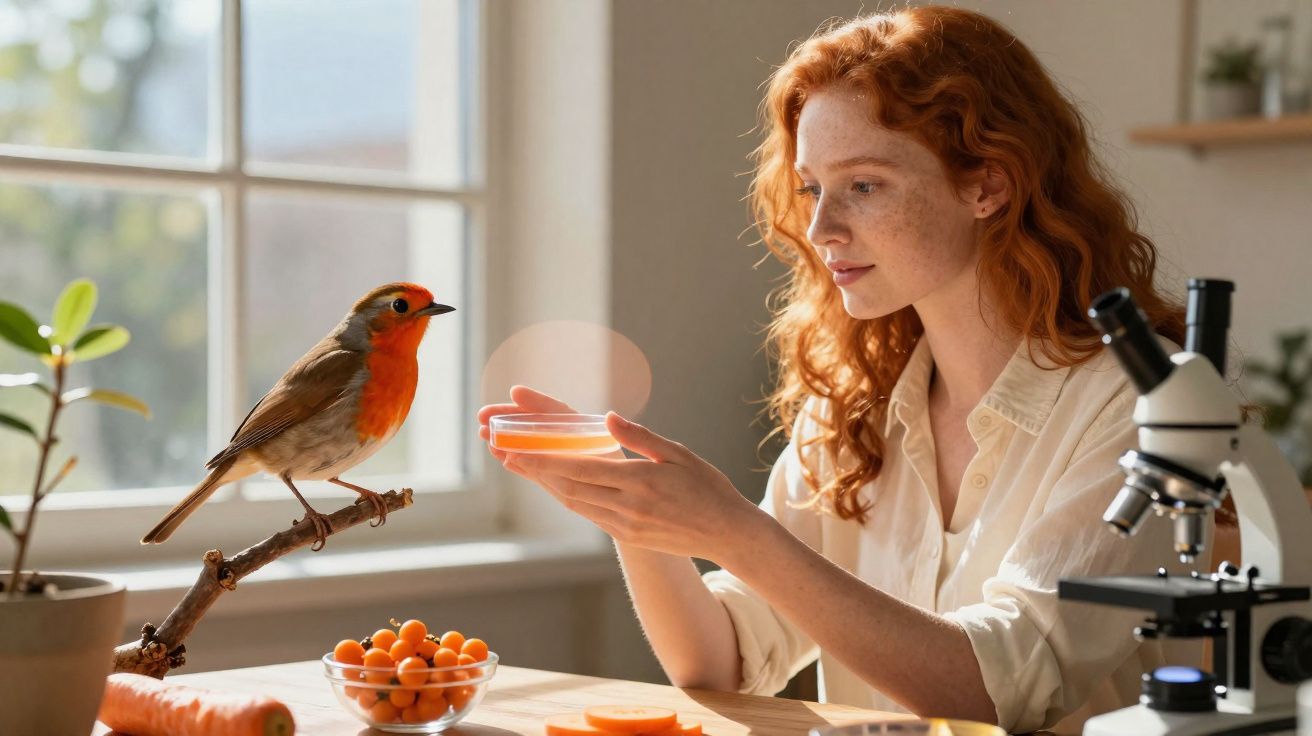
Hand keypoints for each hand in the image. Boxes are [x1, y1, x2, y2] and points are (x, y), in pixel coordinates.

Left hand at [480, 388, 764, 562]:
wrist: (727, 534)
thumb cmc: (708, 487)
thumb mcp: (679, 454)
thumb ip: (640, 437)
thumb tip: (606, 418)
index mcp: (639, 482)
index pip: (578, 469)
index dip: (542, 460)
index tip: (514, 450)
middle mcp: (626, 506)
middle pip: (567, 487)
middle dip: (532, 470)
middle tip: (502, 452)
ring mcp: (625, 524)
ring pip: (573, 502)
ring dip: (544, 484)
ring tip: (520, 465)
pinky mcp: (627, 535)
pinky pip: (588, 513)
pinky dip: (567, 497)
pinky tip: (554, 485)